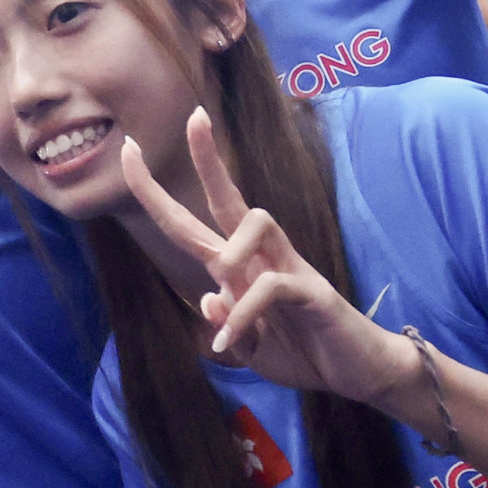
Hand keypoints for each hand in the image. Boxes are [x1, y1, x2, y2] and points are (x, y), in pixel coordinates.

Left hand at [119, 109, 402, 399]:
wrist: (356, 371)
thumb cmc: (303, 353)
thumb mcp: (250, 348)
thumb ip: (227, 326)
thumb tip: (208, 297)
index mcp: (239, 268)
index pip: (192, 223)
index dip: (157, 193)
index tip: (131, 153)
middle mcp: (262, 258)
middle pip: (229, 199)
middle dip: (208, 159)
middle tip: (194, 116)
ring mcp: (290, 268)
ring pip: (257, 221)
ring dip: (230, 252)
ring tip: (227, 285)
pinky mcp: (312, 291)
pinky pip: (270, 286)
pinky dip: (242, 314)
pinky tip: (232, 342)